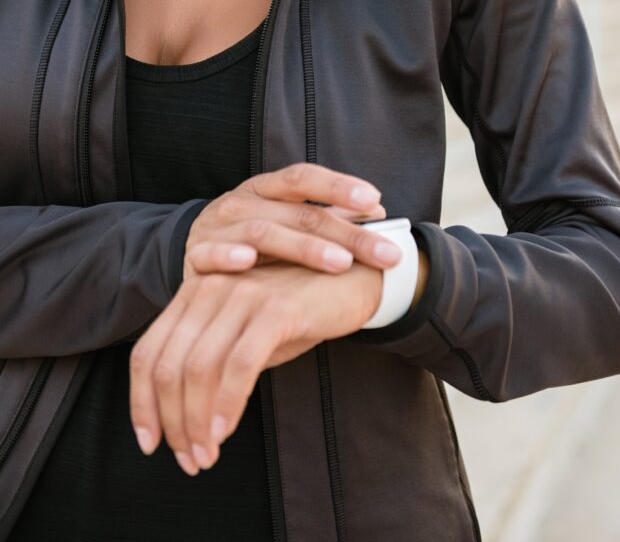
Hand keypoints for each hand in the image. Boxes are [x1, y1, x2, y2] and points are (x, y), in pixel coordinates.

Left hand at [129, 259, 382, 474]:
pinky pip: (239, 364)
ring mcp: (244, 295)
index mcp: (195, 291)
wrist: (356, 278)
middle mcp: (212, 288)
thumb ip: (212, 359)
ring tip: (207, 456)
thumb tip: (182, 419)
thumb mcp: (246, 332)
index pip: (148, 351)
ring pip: (199, 369)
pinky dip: (226, 404)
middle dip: (172, 423)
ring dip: (197, 423)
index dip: (141, 404)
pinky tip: (225, 432)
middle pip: (168, 366)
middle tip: (189, 461)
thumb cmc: (299, 311)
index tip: (151, 443)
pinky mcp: (277, 308)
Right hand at [183, 162, 401, 279]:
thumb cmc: (252, 236)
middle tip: (384, 253)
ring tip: (341, 263)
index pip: (304, 178)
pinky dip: (228, 255)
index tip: (375, 201)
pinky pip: (211, 253)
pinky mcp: (195, 255)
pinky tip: (249, 262)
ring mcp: (218, 227)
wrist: (192, 253)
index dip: (339, 186)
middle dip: (346, 233)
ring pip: (263, 232)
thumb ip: (327, 215)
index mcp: (266, 188)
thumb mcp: (284, 219)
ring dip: (304, 248)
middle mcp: (243, 201)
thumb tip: (378, 209)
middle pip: (299, 213)